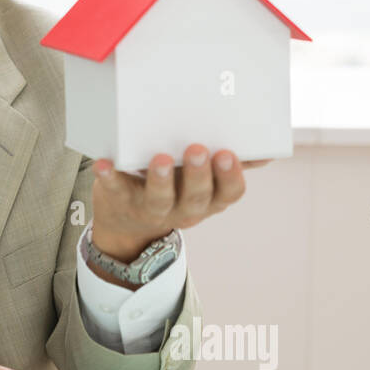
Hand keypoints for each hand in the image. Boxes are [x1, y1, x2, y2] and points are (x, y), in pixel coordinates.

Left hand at [90, 145, 269, 261]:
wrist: (126, 221)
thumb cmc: (173, 186)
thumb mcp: (201, 178)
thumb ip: (225, 163)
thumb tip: (265, 151)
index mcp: (208, 200)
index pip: (228, 194)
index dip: (230, 177)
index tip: (228, 152)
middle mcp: (184, 210)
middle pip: (196, 198)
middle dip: (198, 175)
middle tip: (197, 149)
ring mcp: (152, 210)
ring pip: (159, 201)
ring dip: (161, 180)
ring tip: (160, 159)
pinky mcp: (121, 203)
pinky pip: (116, 192)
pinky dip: (110, 178)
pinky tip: (105, 163)